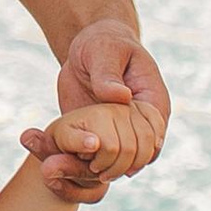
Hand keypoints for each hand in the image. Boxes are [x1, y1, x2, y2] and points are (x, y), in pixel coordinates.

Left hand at [21, 18, 171, 201]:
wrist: (87, 49)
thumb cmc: (102, 43)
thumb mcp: (104, 51)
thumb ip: (109, 74)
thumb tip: (120, 98)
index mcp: (153, 103)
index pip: (154, 137)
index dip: (134, 151)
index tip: (105, 150)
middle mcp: (141, 124)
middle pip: (137, 158)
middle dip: (113, 164)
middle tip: (85, 167)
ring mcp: (122, 132)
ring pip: (116, 163)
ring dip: (94, 168)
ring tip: (63, 165)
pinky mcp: (100, 136)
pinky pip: (95, 157)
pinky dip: (78, 161)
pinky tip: (57, 158)